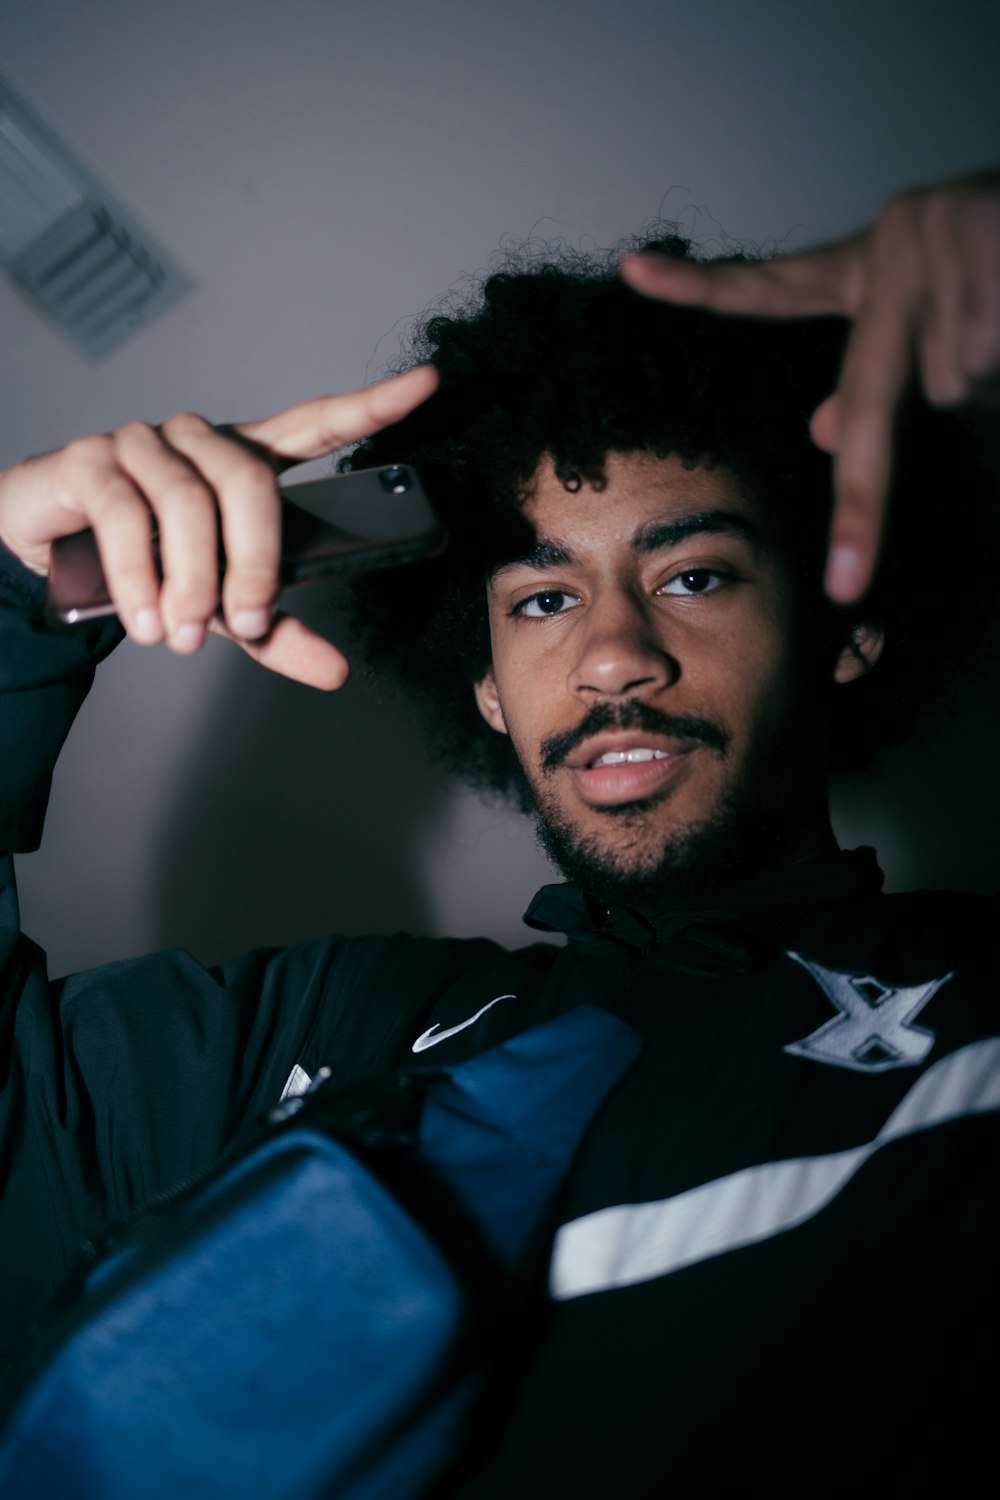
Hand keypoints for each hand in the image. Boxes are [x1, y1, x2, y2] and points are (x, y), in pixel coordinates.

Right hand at [0, 366, 437, 686]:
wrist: (47, 557)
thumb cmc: (146, 566)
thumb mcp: (219, 606)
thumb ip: (272, 629)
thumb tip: (334, 670)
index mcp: (242, 460)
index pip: (314, 423)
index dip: (368, 405)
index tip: (428, 384)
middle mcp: (197, 439)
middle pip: (250, 480)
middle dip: (255, 561)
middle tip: (246, 620)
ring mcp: (142, 442)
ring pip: (188, 501)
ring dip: (193, 581)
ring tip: (182, 634)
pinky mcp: (90, 460)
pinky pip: (126, 513)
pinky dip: (141, 576)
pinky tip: (148, 618)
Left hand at [621, 168, 999, 601]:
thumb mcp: (935, 320)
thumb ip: (874, 376)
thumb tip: (819, 430)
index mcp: (874, 265)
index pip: (774, 288)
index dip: (703, 286)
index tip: (632, 270)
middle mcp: (897, 258)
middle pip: (878, 412)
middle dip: (866, 504)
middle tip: (848, 583)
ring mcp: (944, 261)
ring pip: (954, 394)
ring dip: (989, 386)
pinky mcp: (991, 261)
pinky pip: (988, 371)